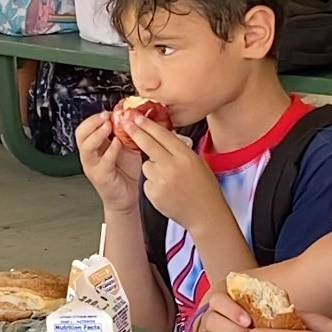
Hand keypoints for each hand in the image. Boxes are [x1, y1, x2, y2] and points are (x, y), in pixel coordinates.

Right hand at [75, 112, 142, 213]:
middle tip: (106, 117)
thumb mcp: (126, 147)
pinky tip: (117, 144)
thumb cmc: (126, 172)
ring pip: (87, 148)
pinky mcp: (102, 177)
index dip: (94, 118)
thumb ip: (125, 133)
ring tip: (108, 127)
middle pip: (81, 135)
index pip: (85, 128)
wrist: (128, 196)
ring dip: (97, 135)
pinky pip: (103, 162)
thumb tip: (130, 115)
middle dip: (92, 123)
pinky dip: (110, 151)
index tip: (108, 112)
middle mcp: (91, 156)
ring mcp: (94, 167)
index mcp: (95, 146)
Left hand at [123, 113, 228, 230]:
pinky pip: (147, 182)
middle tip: (126, 123)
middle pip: (148, 144)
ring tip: (168, 179)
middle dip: (135, 132)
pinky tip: (167, 191)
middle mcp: (172, 166)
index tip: (138, 117)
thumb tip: (164, 136)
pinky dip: (153, 185)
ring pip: (146, 165)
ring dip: (152, 168)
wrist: (205, 214)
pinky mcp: (154, 194)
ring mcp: (161, 180)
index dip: (148, 124)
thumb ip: (180, 150)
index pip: (162, 134)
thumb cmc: (205, 189)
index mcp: (185, 156)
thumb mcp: (198, 163)